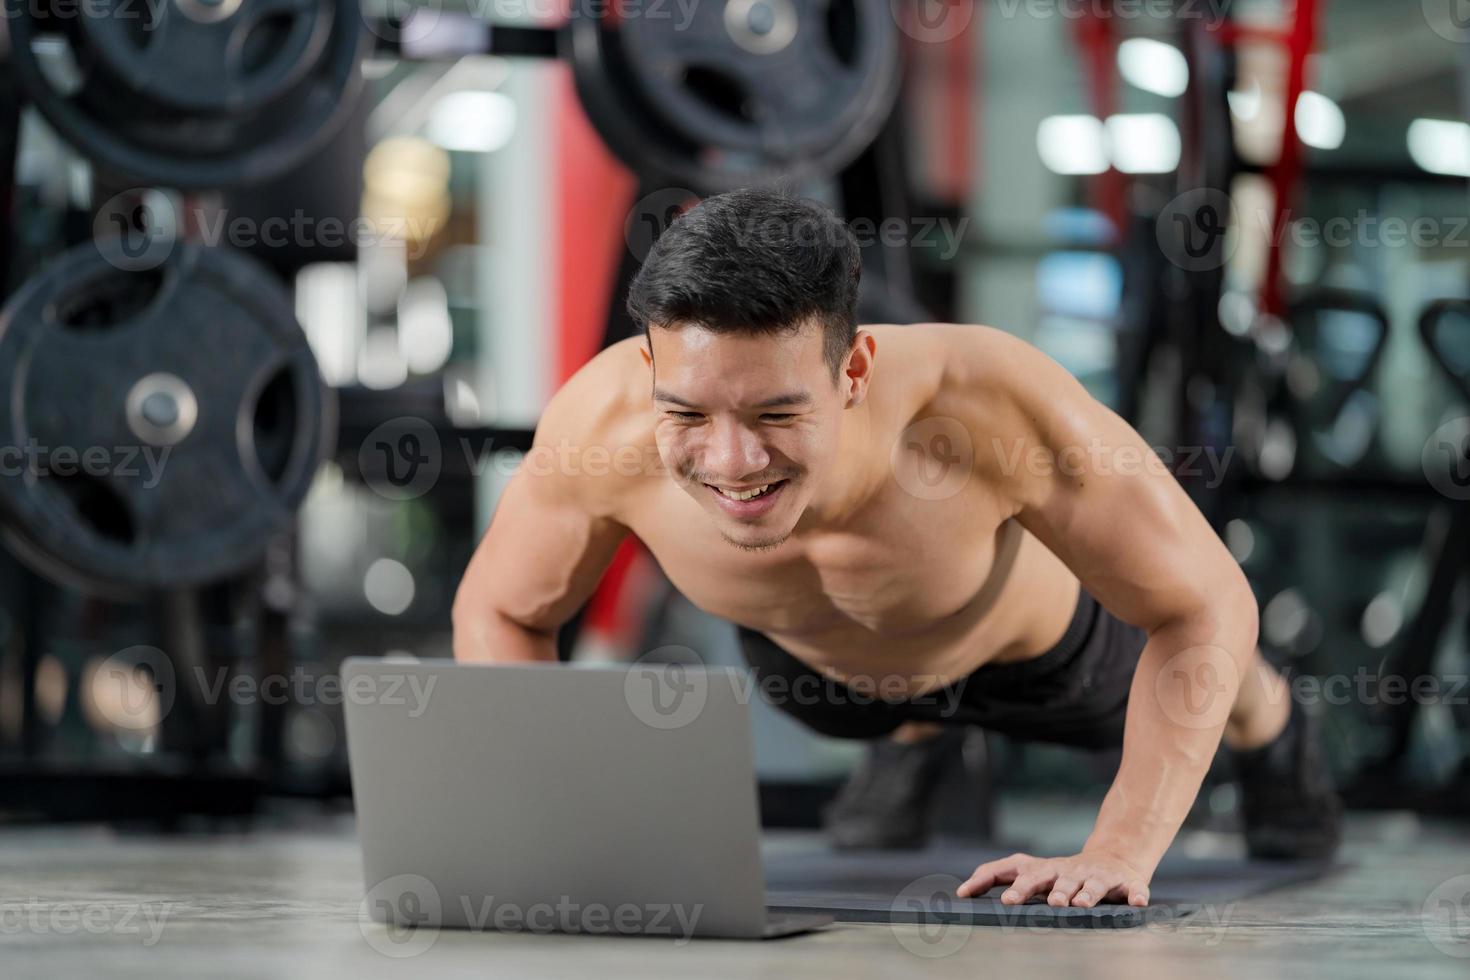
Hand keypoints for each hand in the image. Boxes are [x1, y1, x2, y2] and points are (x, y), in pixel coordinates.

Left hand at [955, 850, 1150, 907]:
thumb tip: (960, 892)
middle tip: (1036, 902)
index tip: (989, 897)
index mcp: (1045, 870)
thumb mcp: (1033, 872)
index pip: (1019, 872)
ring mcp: (1097, 876)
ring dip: (1085, 893)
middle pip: (1052, 878)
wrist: (1113, 859)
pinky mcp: (1126, 883)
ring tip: (1079, 904)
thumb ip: (996, 877)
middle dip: (1041, 889)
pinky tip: (1137, 903)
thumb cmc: (1062, 872)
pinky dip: (1136, 895)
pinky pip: (1133, 890)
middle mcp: (1068, 871)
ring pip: (1090, 884)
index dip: (1003, 882)